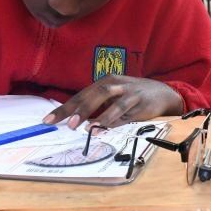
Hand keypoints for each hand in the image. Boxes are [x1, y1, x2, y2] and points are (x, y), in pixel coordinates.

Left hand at [43, 76, 183, 129]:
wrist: (162, 93)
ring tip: (85, 128)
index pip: (81, 95)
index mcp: (105, 82)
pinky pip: (126, 114)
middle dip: (79, 110)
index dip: (65, 108)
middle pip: (94, 95)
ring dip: (98, 116)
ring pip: (112, 103)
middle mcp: (116, 84)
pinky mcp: (141, 105)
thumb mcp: (112, 97)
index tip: (48, 120)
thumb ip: (96, 106)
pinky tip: (104, 128)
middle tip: (67, 124)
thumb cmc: (132, 95)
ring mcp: (130, 94)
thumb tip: (76, 119)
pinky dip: (114, 121)